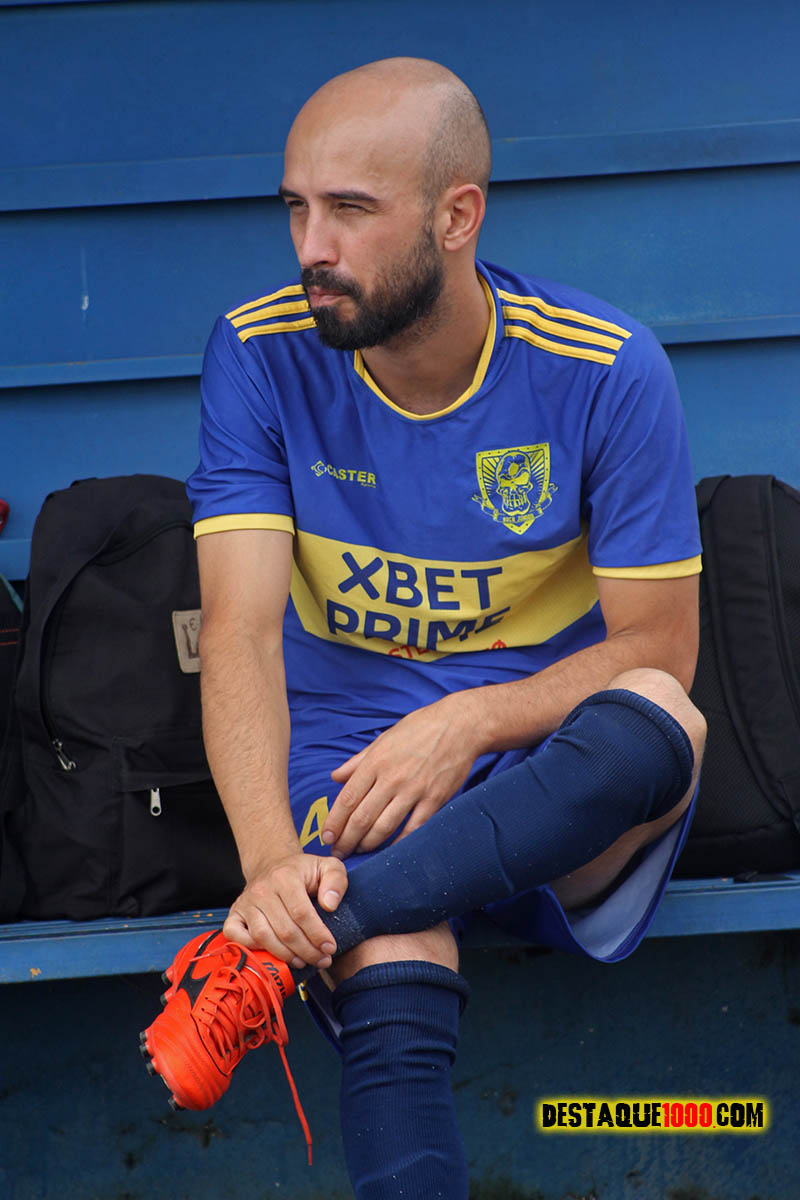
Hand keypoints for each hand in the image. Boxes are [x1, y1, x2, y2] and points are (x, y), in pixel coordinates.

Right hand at [223, 851, 347, 968]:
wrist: (272, 865)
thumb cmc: (302, 872)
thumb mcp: (328, 867)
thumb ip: (336, 881)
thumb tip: (330, 905)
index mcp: (285, 877)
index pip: (301, 913)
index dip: (317, 935)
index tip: (330, 947)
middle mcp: (261, 890)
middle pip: (284, 930)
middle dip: (307, 951)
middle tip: (322, 960)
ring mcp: (245, 903)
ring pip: (263, 938)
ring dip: (286, 956)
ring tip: (304, 961)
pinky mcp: (234, 914)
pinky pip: (237, 938)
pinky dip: (254, 951)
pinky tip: (274, 956)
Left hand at [322, 693, 483, 857]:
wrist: (460, 725)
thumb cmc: (421, 728)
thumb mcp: (384, 739)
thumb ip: (358, 761)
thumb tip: (335, 776)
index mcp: (376, 761)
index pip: (348, 798)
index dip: (334, 822)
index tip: (327, 837)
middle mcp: (392, 778)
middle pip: (362, 818)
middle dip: (347, 840)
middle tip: (339, 852)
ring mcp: (414, 790)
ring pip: (384, 827)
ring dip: (368, 844)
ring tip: (360, 852)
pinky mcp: (435, 799)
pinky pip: (413, 829)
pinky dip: (399, 843)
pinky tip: (390, 851)